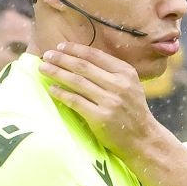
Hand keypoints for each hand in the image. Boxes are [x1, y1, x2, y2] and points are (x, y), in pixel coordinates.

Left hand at [38, 42, 163, 158]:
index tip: (60, 46)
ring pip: (76, 82)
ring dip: (56, 73)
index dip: (75, 49)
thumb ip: (111, 73)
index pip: (96, 55)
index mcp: (126, 73)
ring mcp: (110, 101)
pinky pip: (75, 101)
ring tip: (43, 68)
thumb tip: (80, 59)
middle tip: (47, 55)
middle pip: (83, 66)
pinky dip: (61, 93)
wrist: (143, 139)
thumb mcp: (130, 86)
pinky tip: (51, 88)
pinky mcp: (100, 117)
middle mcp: (119, 85)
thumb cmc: (132, 111)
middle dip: (61, 58)